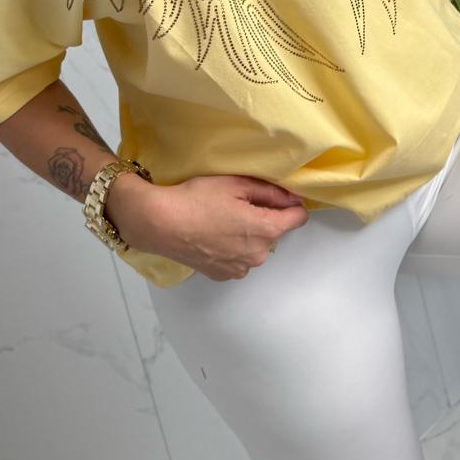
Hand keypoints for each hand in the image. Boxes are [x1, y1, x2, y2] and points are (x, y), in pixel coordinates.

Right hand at [145, 175, 308, 281]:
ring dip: (248, 235)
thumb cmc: (198, 199)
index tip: (273, 197)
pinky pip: (240, 259)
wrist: (160, 223)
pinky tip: (214, 236)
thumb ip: (271, 192)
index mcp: (266, 230)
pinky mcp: (224, 275)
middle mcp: (258, 254)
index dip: (289, 205)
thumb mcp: (237, 185)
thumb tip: (293, 198)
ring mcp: (241, 268)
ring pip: (256, 246)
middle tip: (237, 205)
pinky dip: (233, 248)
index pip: (298, 218)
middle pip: (275, 232)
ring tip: (222, 221)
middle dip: (264, 218)